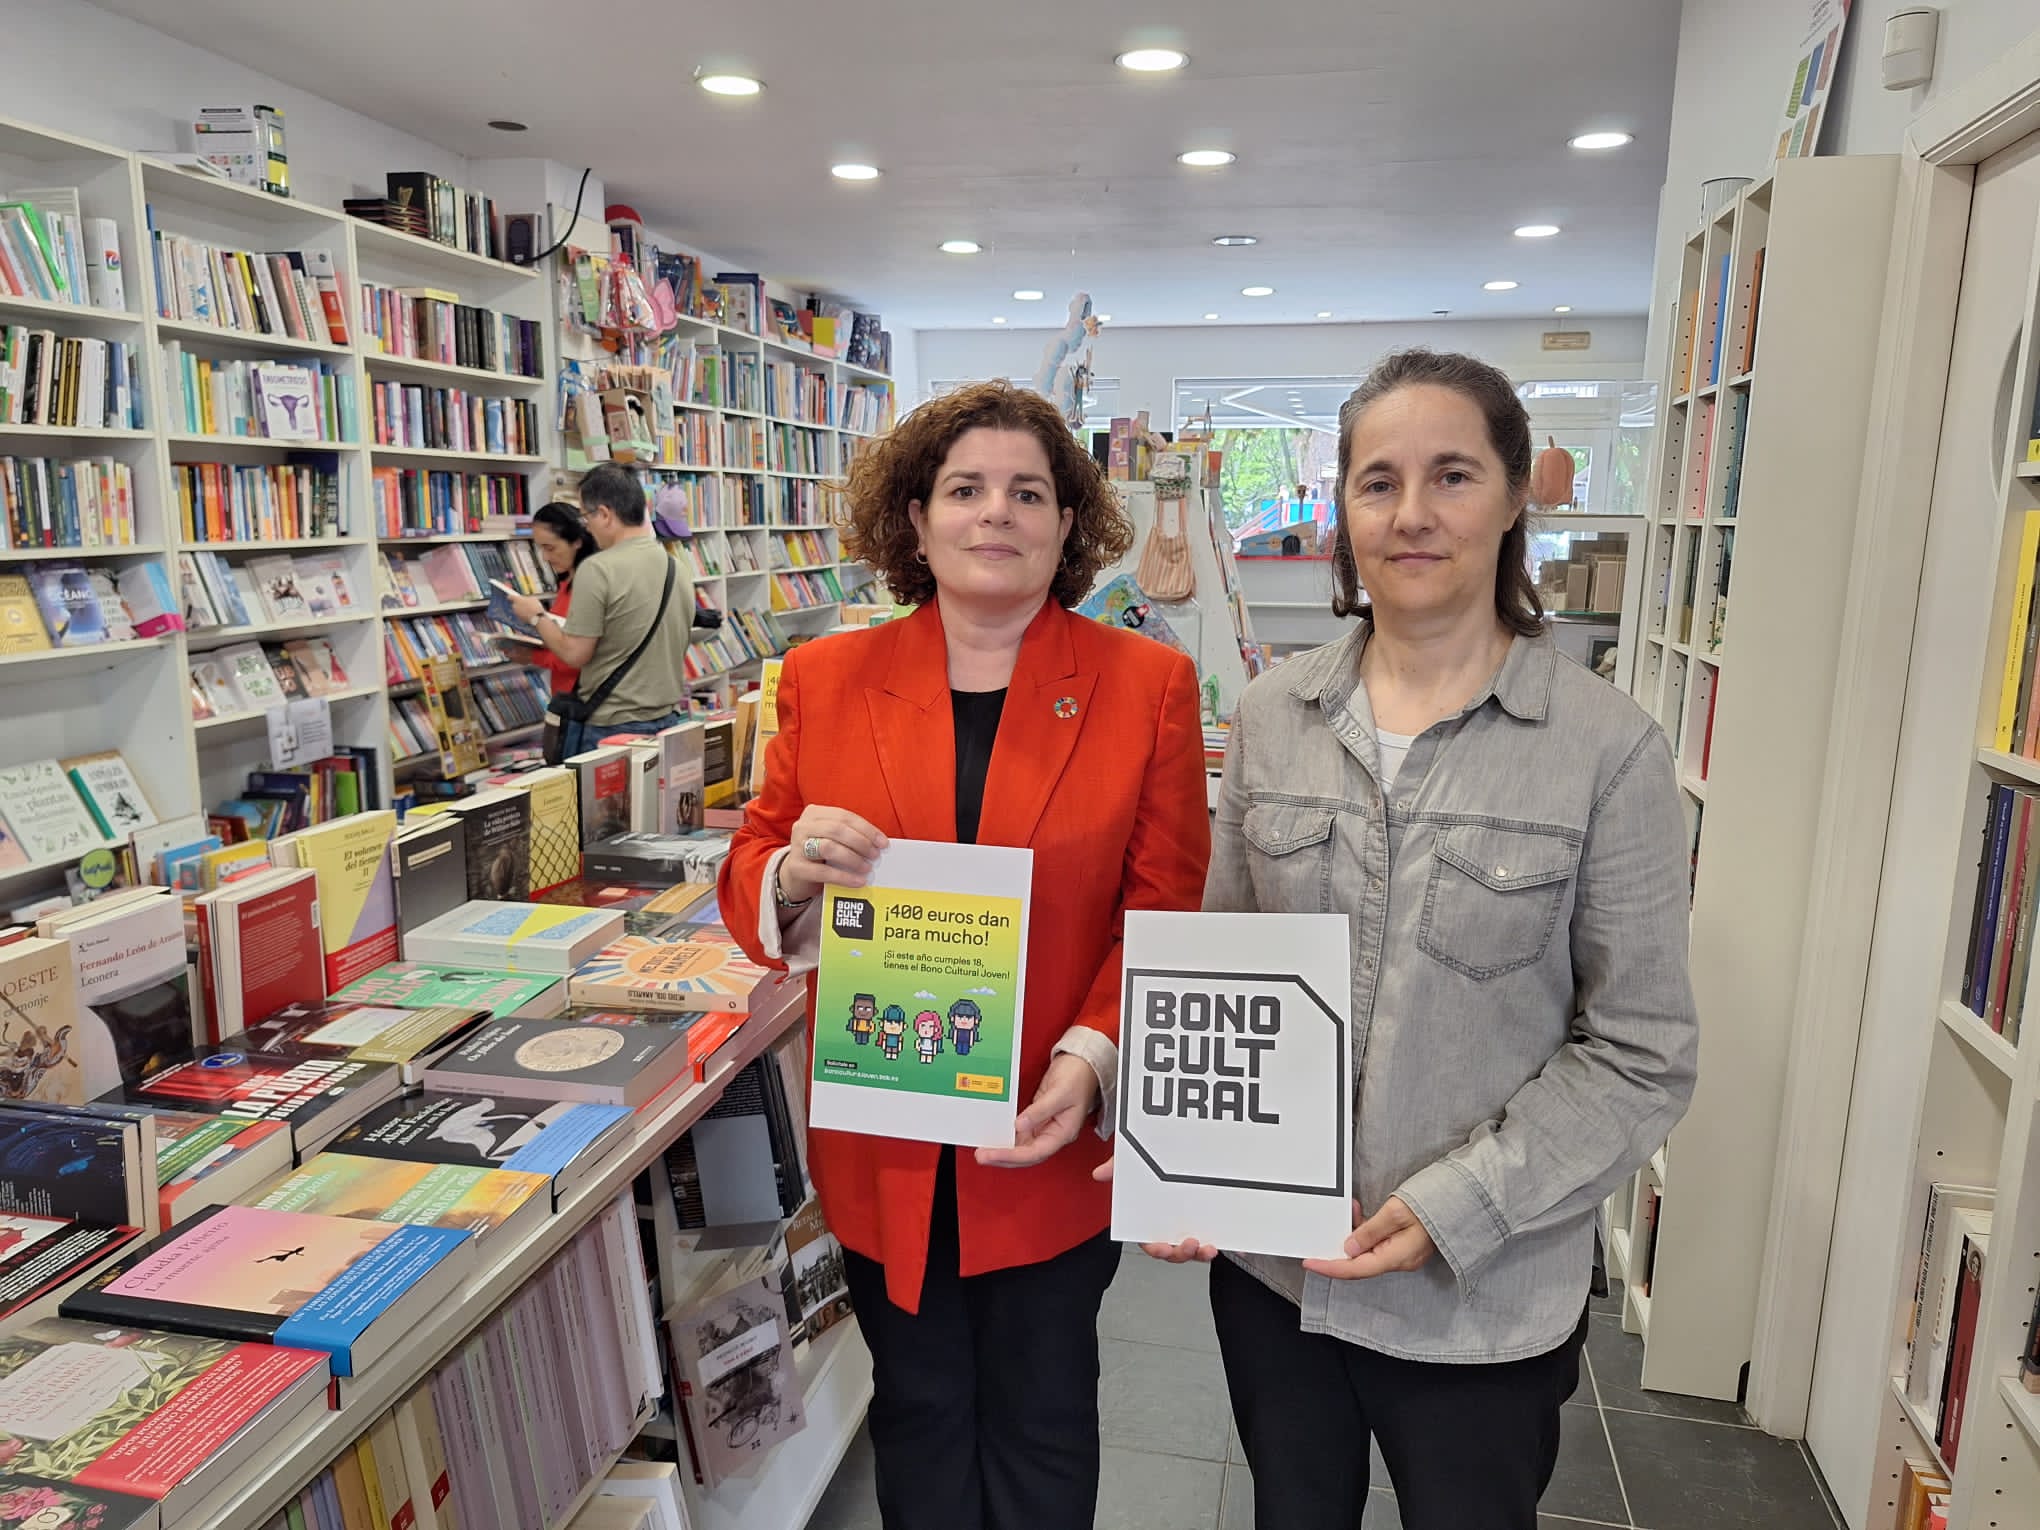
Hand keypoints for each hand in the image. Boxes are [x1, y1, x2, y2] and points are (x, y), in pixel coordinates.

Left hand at [508, 591, 544, 625]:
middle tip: (525, 604)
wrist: (537, 618)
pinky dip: (523, 615)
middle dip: (519, 604)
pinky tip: (530, 615)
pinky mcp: (519, 619)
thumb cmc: (535, 607)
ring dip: (521, 610)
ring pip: (517, 610)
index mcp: (517, 600)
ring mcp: (516, 613)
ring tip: (529, 610)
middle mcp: (514, 606)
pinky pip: (520, 616)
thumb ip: (527, 598)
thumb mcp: (533, 598)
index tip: (513, 597)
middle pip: (514, 604)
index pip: (510, 597)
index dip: (512, 597)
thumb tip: (525, 599)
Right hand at [779, 807, 888, 901]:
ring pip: (829, 847)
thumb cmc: (820, 855)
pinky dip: (844, 877)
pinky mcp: (796, 867)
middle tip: (875, 855)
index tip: (883, 843)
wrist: (796, 875)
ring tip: (867, 868)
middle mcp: (803, 826)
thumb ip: (850, 835)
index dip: (866, 829)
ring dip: (853, 858)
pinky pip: (823, 871)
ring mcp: (797, 846)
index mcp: (814, 813)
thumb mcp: (832, 838)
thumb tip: (878, 844)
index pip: (844, 816)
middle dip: (861, 842)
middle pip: (836, 830)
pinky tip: (858, 881)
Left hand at [977, 1054, 1097, 1168]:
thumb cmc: (1078, 1077)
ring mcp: (1044, 1127)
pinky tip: (995, 1136)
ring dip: (1003, 1149)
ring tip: (984, 1150)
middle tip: (982, 1156)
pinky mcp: (1037, 1118)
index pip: (1035, 1152)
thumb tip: (1019, 1125)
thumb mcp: (1060, 1093)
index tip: (992, 1154)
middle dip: (1003, 1157)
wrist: (1082, 1062)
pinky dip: (1007, 1136)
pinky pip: (1020, 1133)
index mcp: (1063, 1133)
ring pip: (1022, 1146)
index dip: (1012, 1156)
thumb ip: (1039, 1111)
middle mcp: (1053, 1134)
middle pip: (1026, 1155)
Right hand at [1089, 1158, 1218, 1261]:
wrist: (1173, 1148)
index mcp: (1149, 1221)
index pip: (1150, 1242)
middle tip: (1191, 1244)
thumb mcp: (1133, 1163)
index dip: (1156, 1249)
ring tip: (1209, 1248)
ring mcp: (1188, 1226)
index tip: (1163, 1247)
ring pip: (1194, 1249)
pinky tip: (1228, 1243)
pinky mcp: (1206, 1221)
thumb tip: (1100, 1173)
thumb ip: (1117, 1168)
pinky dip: (1221, 1243)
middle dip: (1182, 1254)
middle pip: (1174, 1251)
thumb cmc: (1149, 1164)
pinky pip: (1212, 1236)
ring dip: (1201, 1254)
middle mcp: (1169, 1228)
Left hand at [1300, 1195, 1435, 1279]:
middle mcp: (1400, 1260)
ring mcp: (1404, 1254)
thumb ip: (1370, 1232)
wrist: (1461, 1199)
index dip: (1330, 1267)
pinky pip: (1378, 1244)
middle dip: (1341, 1247)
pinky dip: (1366, 1231)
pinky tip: (1363, 1215)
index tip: (1310, 1263)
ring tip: (1352, 1210)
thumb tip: (1349, 1248)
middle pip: (1360, 1263)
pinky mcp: (1405, 1245)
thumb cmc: (1433, 1204)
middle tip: (1327, 1229)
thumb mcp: (1395, 1213)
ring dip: (1355, 1234)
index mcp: (1397, 1257)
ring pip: (1368, 1252)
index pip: (1355, 1269)